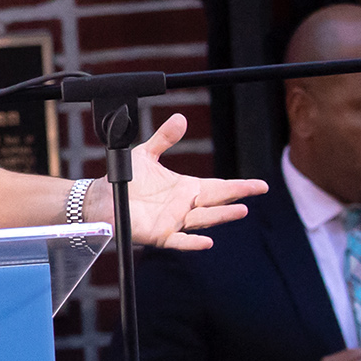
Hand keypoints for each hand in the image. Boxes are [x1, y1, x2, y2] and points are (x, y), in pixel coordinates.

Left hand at [116, 114, 266, 250]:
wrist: (101, 199)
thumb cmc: (124, 180)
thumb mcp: (146, 155)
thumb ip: (164, 139)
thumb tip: (180, 118)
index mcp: (186, 188)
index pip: (218, 186)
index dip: (238, 185)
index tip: (260, 185)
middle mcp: (184, 206)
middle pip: (216, 201)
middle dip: (237, 196)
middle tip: (257, 190)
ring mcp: (174, 221)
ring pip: (203, 219)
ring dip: (221, 216)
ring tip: (240, 210)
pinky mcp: (160, 235)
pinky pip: (179, 241)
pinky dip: (193, 243)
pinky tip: (207, 242)